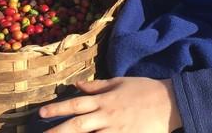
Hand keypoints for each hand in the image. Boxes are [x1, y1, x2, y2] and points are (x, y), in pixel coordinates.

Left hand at [41, 77, 181, 132]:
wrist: (170, 102)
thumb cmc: (144, 89)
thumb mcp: (119, 82)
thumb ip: (96, 86)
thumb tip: (77, 85)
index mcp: (103, 100)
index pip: (75, 105)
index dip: (57, 109)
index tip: (41, 114)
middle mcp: (107, 116)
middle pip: (77, 126)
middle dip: (58, 131)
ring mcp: (117, 131)